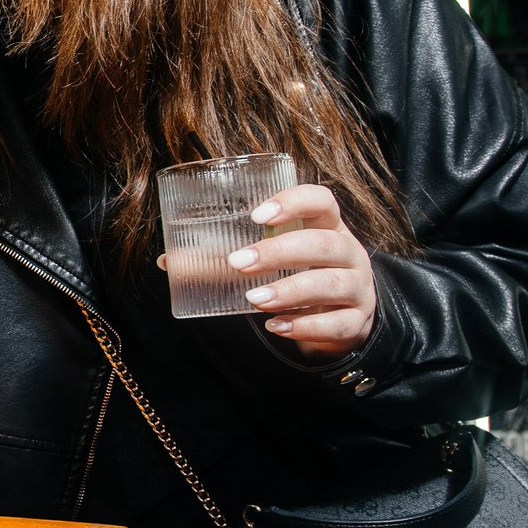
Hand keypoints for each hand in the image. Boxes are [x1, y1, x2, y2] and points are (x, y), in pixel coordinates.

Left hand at [187, 182, 377, 359]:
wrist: (341, 317)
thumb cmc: (300, 275)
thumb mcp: (274, 261)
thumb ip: (227, 256)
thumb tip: (170, 261)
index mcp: (327, 226)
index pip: (321, 200)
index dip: (293, 201)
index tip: (257, 214)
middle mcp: (348, 252)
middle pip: (323, 243)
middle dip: (279, 252)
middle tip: (238, 262)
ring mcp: (358, 288)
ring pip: (331, 284)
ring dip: (289, 291)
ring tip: (254, 299)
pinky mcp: (355, 322)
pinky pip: (335, 324)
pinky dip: (304, 326)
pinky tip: (276, 326)